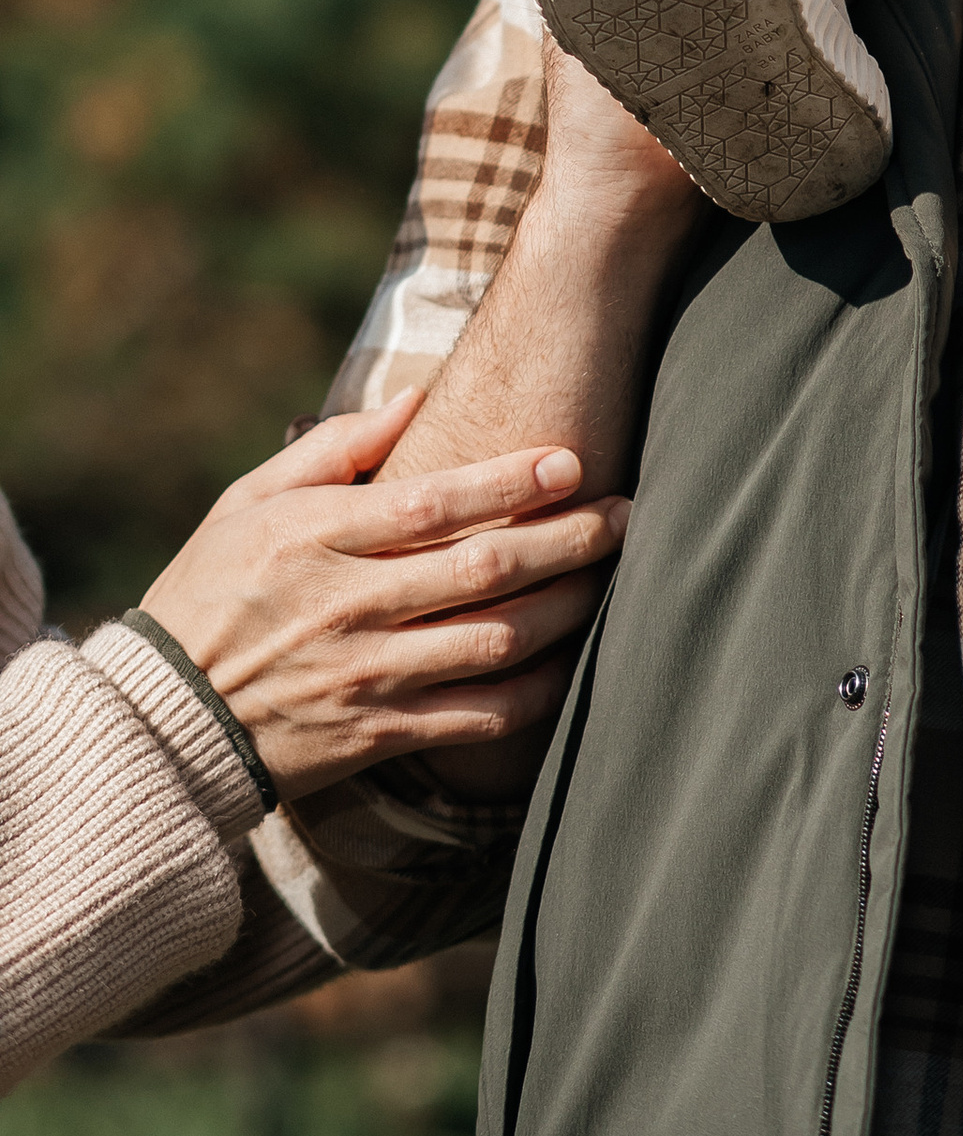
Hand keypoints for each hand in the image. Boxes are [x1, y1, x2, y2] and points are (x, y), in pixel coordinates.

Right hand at [140, 394, 632, 802]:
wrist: (162, 719)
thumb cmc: (210, 589)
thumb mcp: (249, 500)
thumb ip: (335, 447)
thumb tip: (415, 399)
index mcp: (319, 539)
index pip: (433, 505)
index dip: (509, 482)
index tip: (571, 461)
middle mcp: (350, 606)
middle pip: (483, 571)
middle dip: (569, 540)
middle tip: (628, 512)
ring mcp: (368, 676)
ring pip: (494, 642)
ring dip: (566, 609)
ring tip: (614, 576)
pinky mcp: (378, 735)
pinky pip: (476, 719)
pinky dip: (534, 693)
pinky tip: (572, 663)